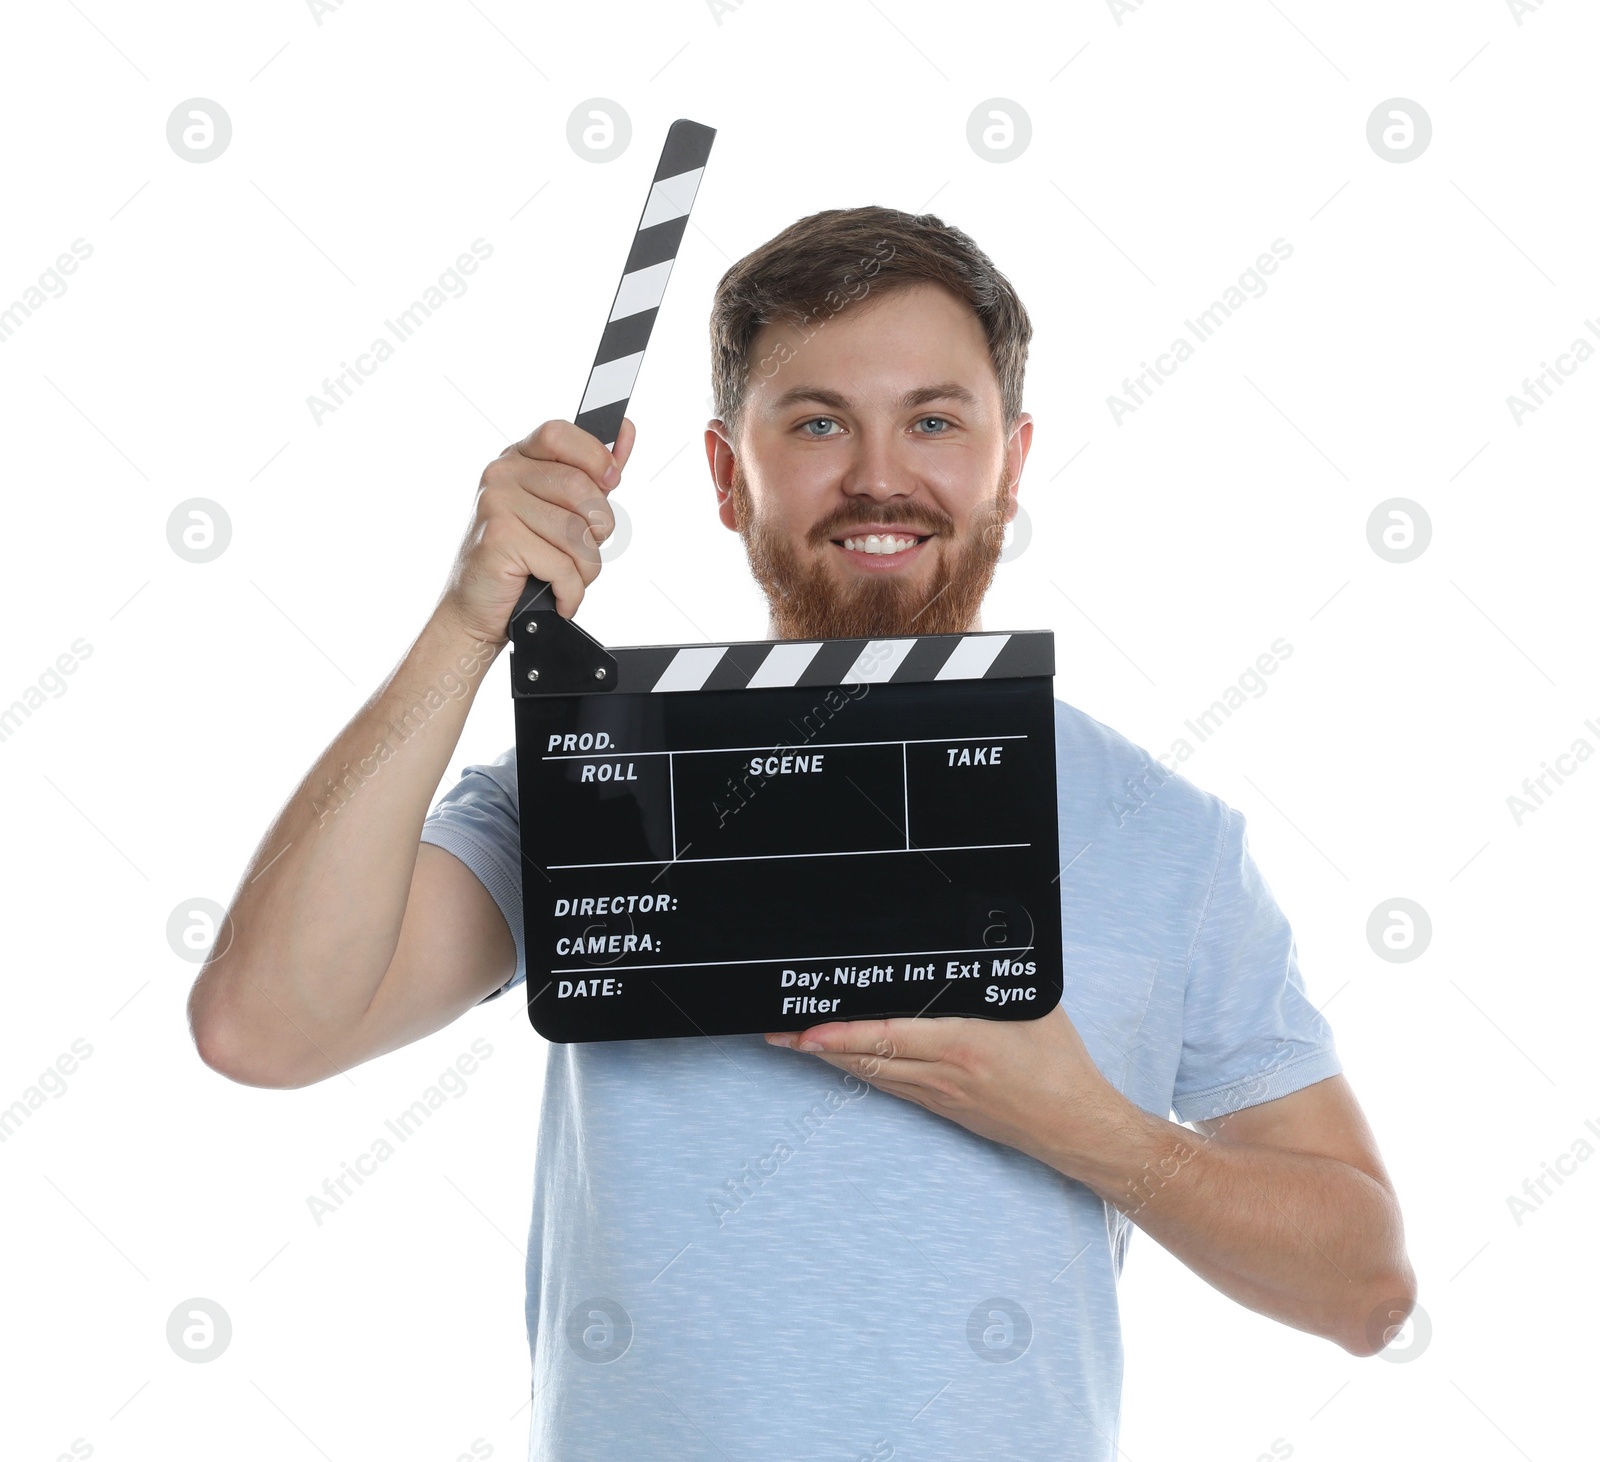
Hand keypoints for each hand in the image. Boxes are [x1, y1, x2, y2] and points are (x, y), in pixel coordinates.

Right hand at [437, 416, 636, 642]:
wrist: (477, 608)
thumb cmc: (523, 561)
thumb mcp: (560, 510)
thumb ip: (591, 475)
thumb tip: (625, 432)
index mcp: (518, 459)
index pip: (560, 434)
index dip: (594, 456)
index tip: (611, 481)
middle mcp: (502, 475)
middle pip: (580, 488)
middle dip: (599, 529)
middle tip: (583, 550)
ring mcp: (496, 504)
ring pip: (576, 532)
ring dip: (586, 568)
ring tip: (568, 579)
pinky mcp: (499, 539)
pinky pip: (562, 565)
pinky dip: (571, 591)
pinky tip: (558, 596)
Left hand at [764, 1003, 1124, 1168]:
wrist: (1075, 1126)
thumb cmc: (1058, 1064)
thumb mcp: (1030, 1005)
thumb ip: (991, 977)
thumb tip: (966, 942)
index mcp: (962, 1043)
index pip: (888, 1037)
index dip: (843, 1034)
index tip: (808, 1030)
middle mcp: (941, 1074)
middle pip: (866, 1058)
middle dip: (817, 1045)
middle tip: (775, 1030)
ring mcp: (938, 1095)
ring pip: (872, 1074)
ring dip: (830, 1057)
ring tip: (791, 1039)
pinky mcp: (940, 1108)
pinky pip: (889, 1085)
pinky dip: (859, 1069)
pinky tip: (838, 1059)